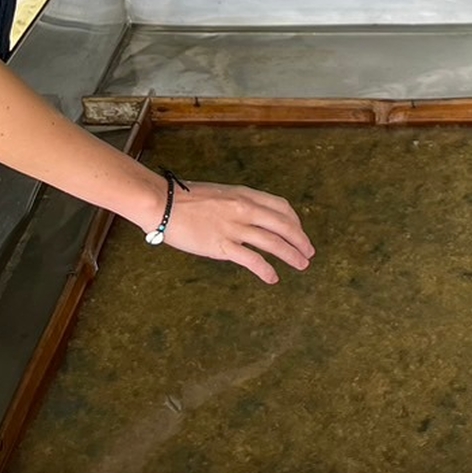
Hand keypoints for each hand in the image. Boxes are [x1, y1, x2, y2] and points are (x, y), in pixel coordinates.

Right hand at [162, 180, 314, 283]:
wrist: (162, 203)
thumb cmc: (184, 199)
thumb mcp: (220, 194)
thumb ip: (237, 205)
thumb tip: (249, 218)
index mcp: (244, 195)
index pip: (281, 207)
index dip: (294, 221)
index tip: (298, 231)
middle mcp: (245, 209)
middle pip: (283, 225)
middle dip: (300, 240)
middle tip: (309, 252)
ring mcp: (234, 227)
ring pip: (273, 242)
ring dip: (291, 255)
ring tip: (301, 265)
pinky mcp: (222, 245)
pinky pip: (252, 260)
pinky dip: (266, 270)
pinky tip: (272, 278)